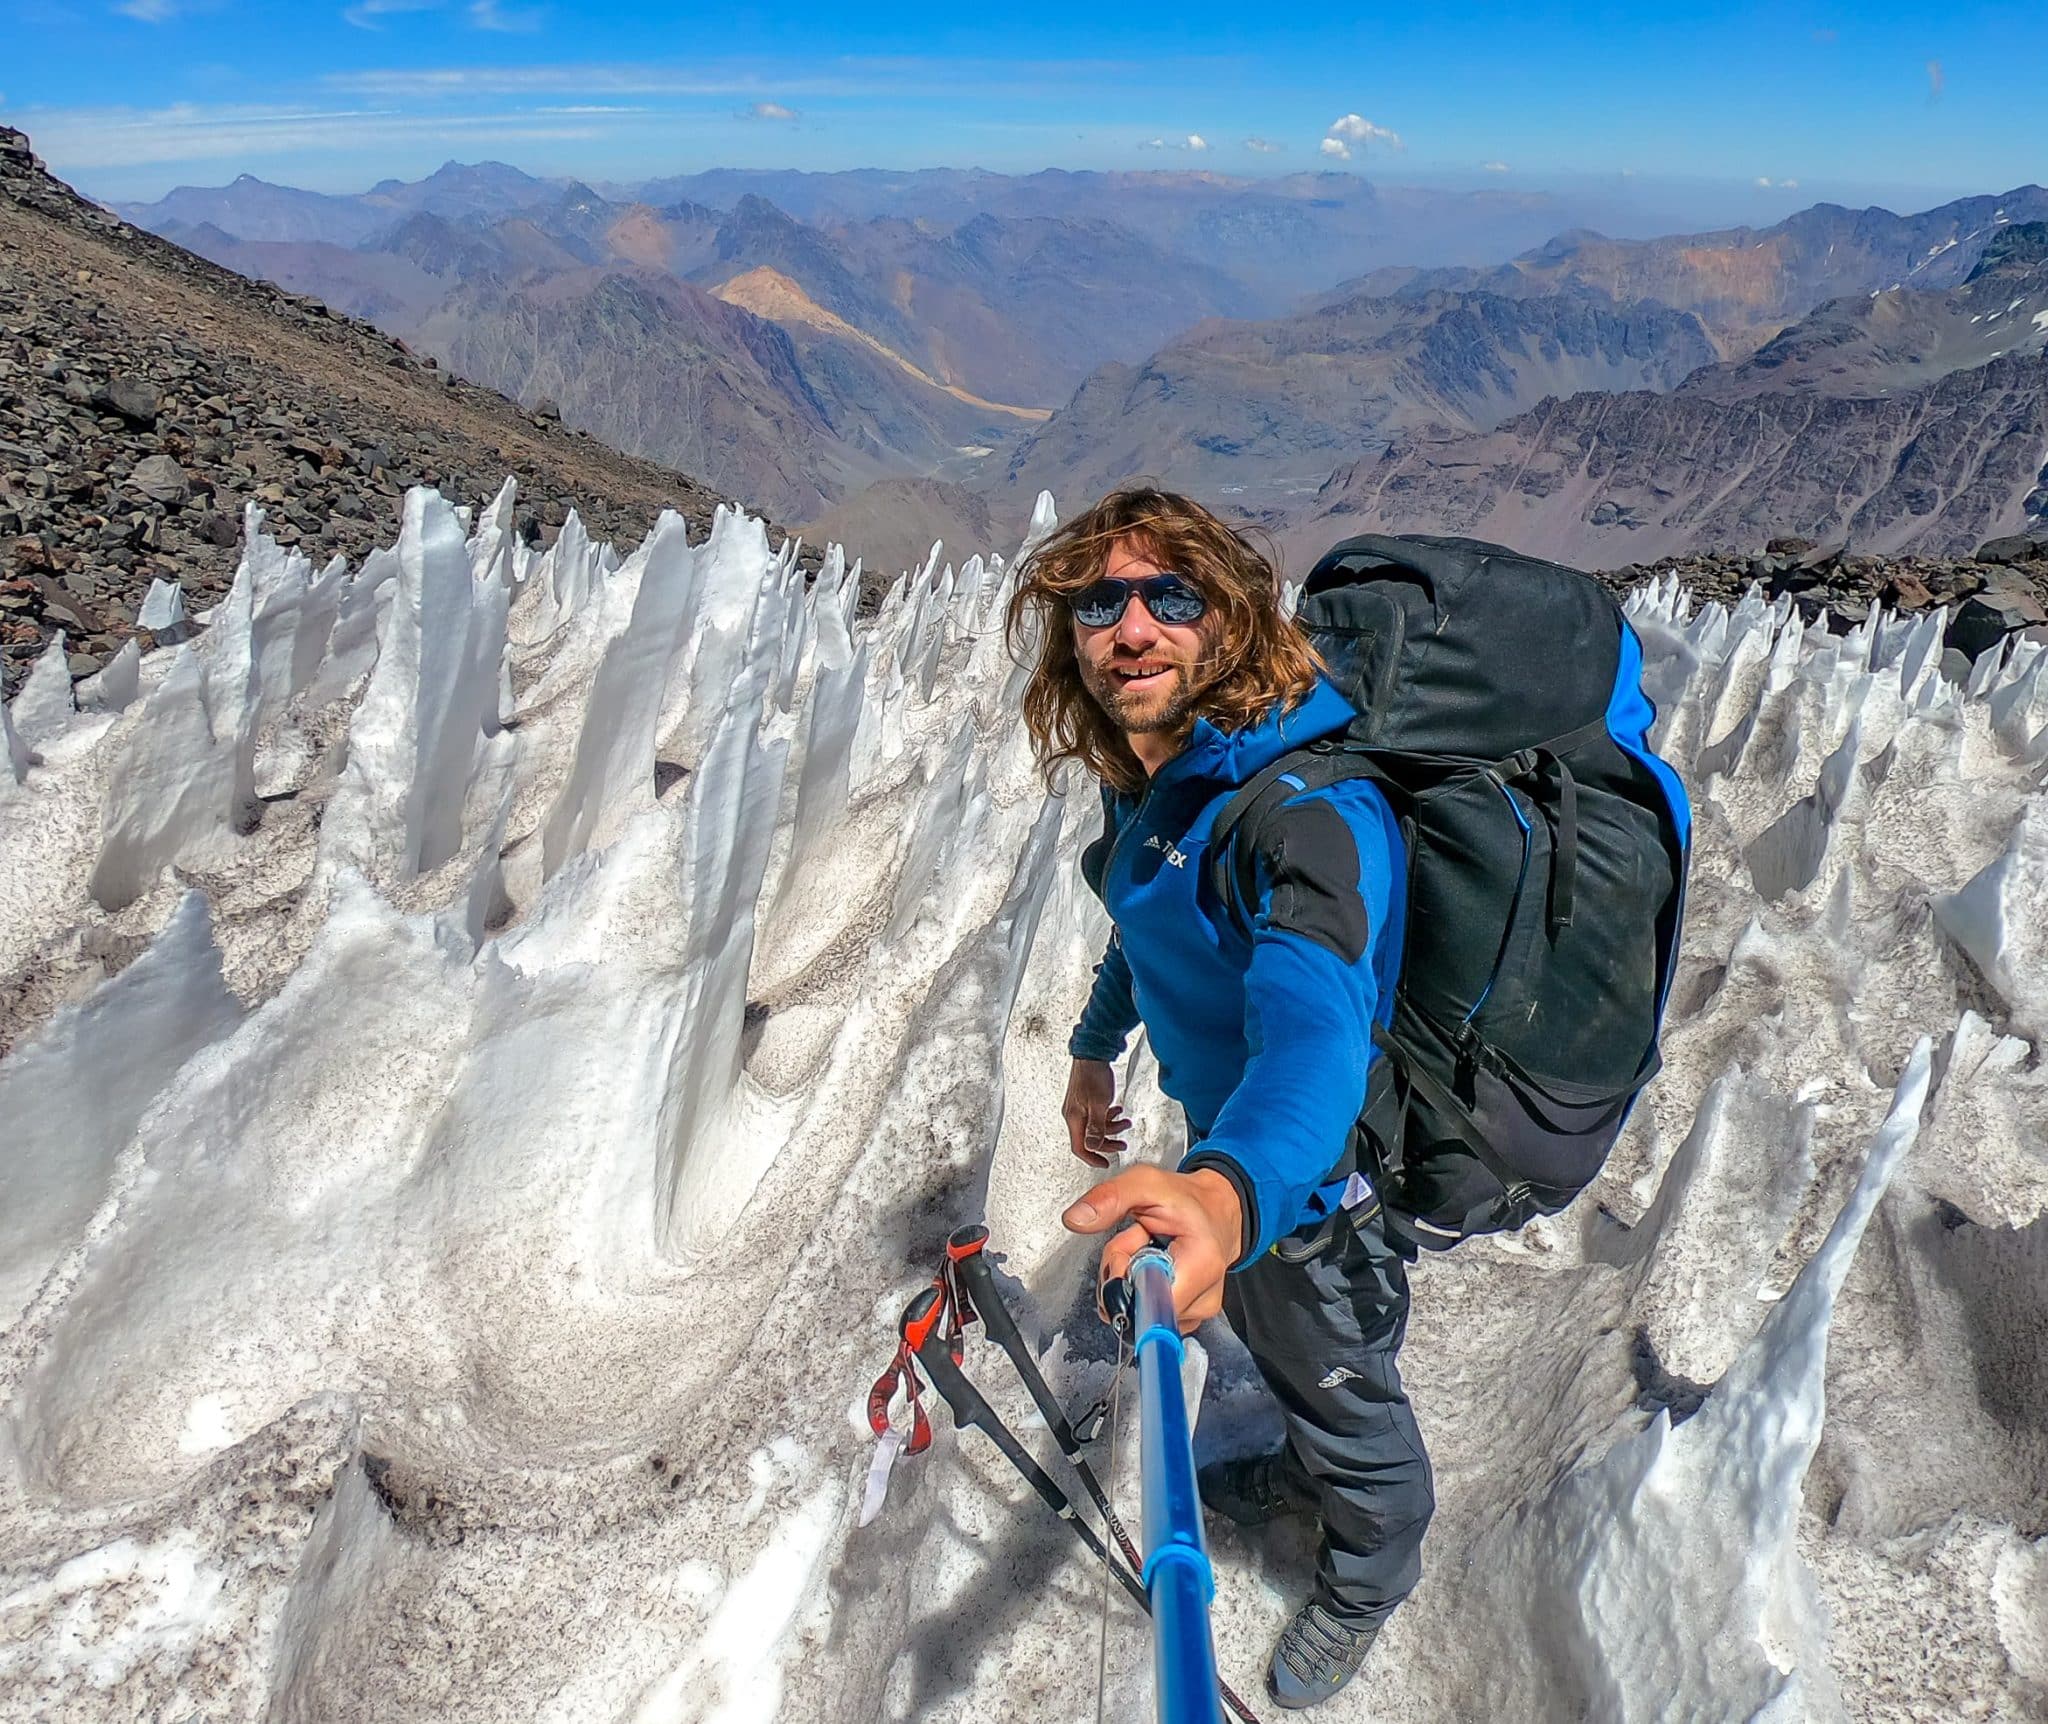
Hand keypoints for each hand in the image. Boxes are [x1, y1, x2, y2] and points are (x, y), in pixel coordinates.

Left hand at [1061, 1166, 1243, 1334]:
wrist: (1216, 1210)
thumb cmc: (1187, 1199)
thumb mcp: (1146, 1183)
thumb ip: (1110, 1197)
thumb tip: (1076, 1218)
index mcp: (1201, 1265)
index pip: (1145, 1301)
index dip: (1123, 1279)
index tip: (1128, 1251)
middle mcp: (1204, 1297)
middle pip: (1137, 1308)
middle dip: (1122, 1273)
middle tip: (1137, 1240)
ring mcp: (1198, 1312)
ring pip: (1139, 1311)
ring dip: (1130, 1279)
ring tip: (1148, 1248)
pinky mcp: (1188, 1317)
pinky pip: (1148, 1313)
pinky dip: (1141, 1289)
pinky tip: (1154, 1264)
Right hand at [1062, 1058, 1130, 1167]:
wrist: (1092, 1054)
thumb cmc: (1093, 1075)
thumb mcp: (1099, 1104)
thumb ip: (1096, 1127)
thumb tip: (1093, 1147)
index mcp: (1074, 1118)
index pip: (1080, 1147)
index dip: (1093, 1158)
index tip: (1105, 1163)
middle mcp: (1074, 1115)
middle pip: (1089, 1139)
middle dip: (1108, 1143)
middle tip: (1121, 1145)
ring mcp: (1078, 1108)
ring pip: (1095, 1127)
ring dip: (1111, 1128)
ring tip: (1125, 1124)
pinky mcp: (1084, 1101)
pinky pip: (1096, 1116)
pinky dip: (1107, 1117)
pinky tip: (1116, 1112)